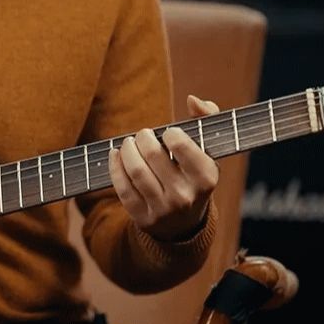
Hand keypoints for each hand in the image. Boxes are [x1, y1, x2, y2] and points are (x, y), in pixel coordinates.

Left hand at [108, 95, 221, 241]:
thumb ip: (206, 118)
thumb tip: (192, 99)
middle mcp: (185, 196)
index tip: (168, 134)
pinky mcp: (143, 218)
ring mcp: (163, 210)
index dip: (169, 133)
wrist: (184, 223)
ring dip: (127, 149)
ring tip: (129, 143)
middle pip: (152, 153)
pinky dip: (115, 165)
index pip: (180, 144)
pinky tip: (116, 155)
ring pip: (135, 170)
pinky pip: (122, 187)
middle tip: (143, 135)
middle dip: (143, 138)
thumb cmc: (194, 175)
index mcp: (206, 178)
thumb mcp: (208, 150)